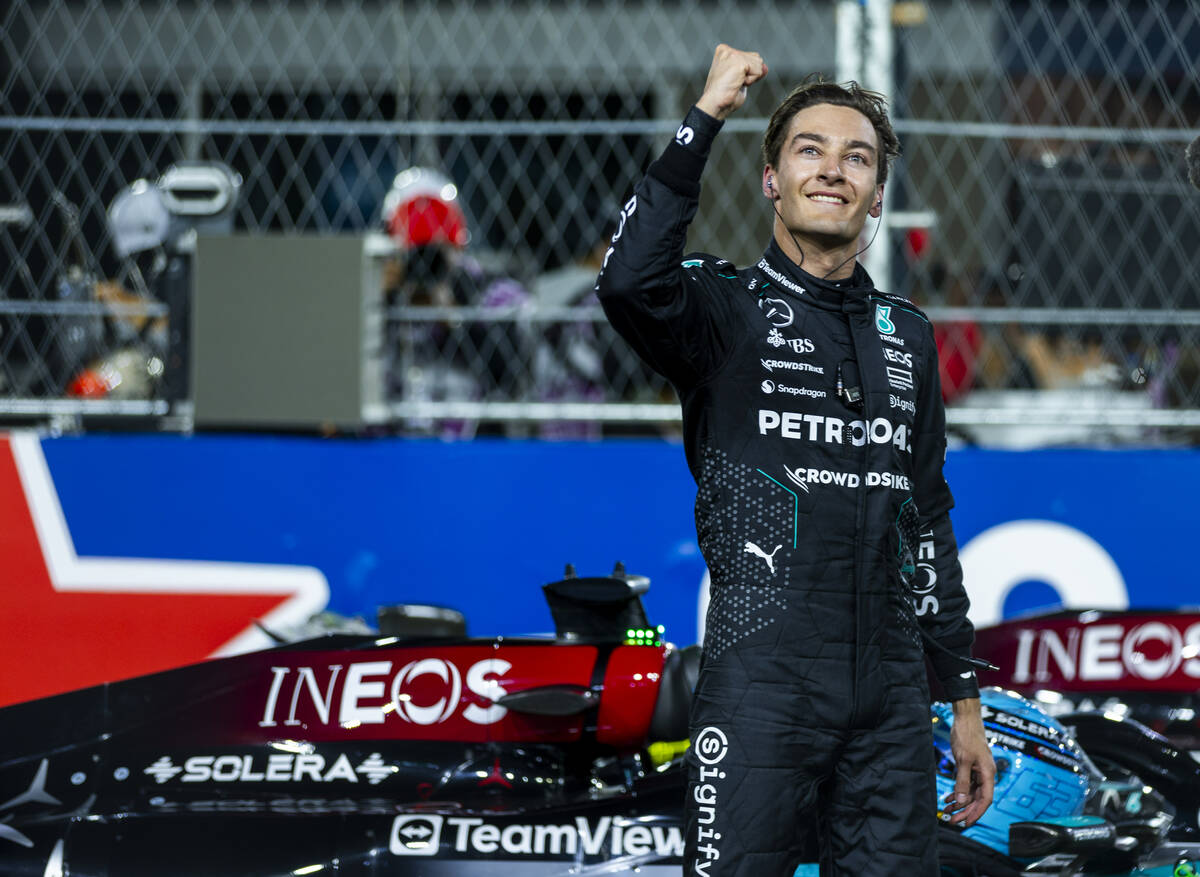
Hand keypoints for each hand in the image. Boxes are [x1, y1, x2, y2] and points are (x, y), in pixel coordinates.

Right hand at [695, 44, 767, 120]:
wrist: (714, 105)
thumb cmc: (723, 96)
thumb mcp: (741, 80)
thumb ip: (753, 70)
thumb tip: (766, 67)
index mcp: (724, 52)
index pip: (750, 57)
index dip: (747, 72)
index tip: (732, 80)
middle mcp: (727, 50)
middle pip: (756, 58)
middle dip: (750, 74)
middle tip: (734, 83)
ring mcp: (732, 54)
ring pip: (759, 64)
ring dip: (750, 78)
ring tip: (734, 83)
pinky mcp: (739, 62)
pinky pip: (758, 71)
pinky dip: (751, 81)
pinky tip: (736, 84)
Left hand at [943, 697, 994, 826]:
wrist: (965, 717)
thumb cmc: (967, 735)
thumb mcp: (963, 759)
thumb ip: (963, 781)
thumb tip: (962, 801)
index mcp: (988, 773)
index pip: (985, 799)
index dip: (976, 813)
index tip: (966, 823)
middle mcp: (986, 774)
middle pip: (977, 798)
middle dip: (965, 810)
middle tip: (952, 820)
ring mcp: (978, 770)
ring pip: (971, 792)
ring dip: (960, 802)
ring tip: (948, 811)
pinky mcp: (971, 766)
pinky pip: (966, 784)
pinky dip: (958, 791)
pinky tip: (948, 798)